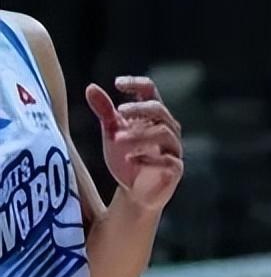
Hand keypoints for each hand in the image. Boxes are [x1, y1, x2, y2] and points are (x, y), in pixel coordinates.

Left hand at [87, 77, 183, 213]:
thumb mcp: (112, 133)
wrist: (135, 192)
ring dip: (140, 134)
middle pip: (159, 109)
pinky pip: (167, 159)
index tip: (117, 83)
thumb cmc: (126, 157)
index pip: (150, 90)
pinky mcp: (175, 168)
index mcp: (154, 115)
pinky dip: (147, 157)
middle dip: (139, 109)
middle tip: (119, 112)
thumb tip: (90, 87)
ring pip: (163, 132)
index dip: (137, 84)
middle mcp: (168, 127)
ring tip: (117, 139)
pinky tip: (130, 159)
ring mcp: (173, 147)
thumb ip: (105, 111)